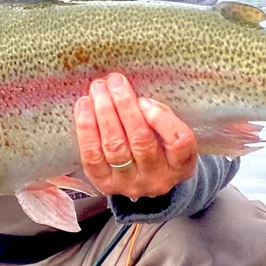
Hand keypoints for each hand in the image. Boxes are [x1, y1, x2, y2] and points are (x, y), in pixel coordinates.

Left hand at [74, 73, 197, 199]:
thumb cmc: (160, 145)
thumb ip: (160, 115)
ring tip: (99, 90)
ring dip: (104, 112)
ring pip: (115, 147)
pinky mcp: (104, 183)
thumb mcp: (171, 132)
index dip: (160, 119)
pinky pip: (92, 156)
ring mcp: (129, 183)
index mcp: (181, 165)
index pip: (178, 142)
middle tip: (114, 82)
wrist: (144, 180)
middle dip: (125, 106)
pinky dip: (87, 128)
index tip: (145, 100)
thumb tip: (134, 96)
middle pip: (141, 140)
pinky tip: (84, 106)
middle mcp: (156, 178)